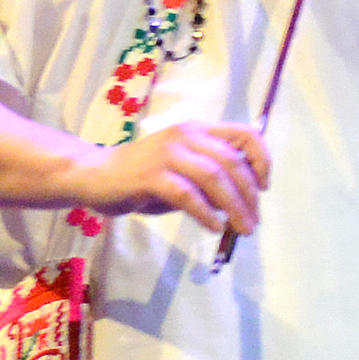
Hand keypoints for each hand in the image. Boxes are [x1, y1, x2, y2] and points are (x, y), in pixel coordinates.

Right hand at [78, 121, 270, 236]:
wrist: (94, 174)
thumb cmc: (144, 175)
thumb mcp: (185, 172)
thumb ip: (212, 180)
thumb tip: (244, 201)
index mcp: (199, 131)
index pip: (244, 134)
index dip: (262, 160)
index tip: (264, 187)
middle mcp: (186, 135)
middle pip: (231, 162)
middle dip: (249, 195)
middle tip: (254, 221)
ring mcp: (167, 153)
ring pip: (213, 177)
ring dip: (233, 206)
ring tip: (242, 228)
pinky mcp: (150, 175)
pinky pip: (187, 194)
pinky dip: (205, 212)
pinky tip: (214, 227)